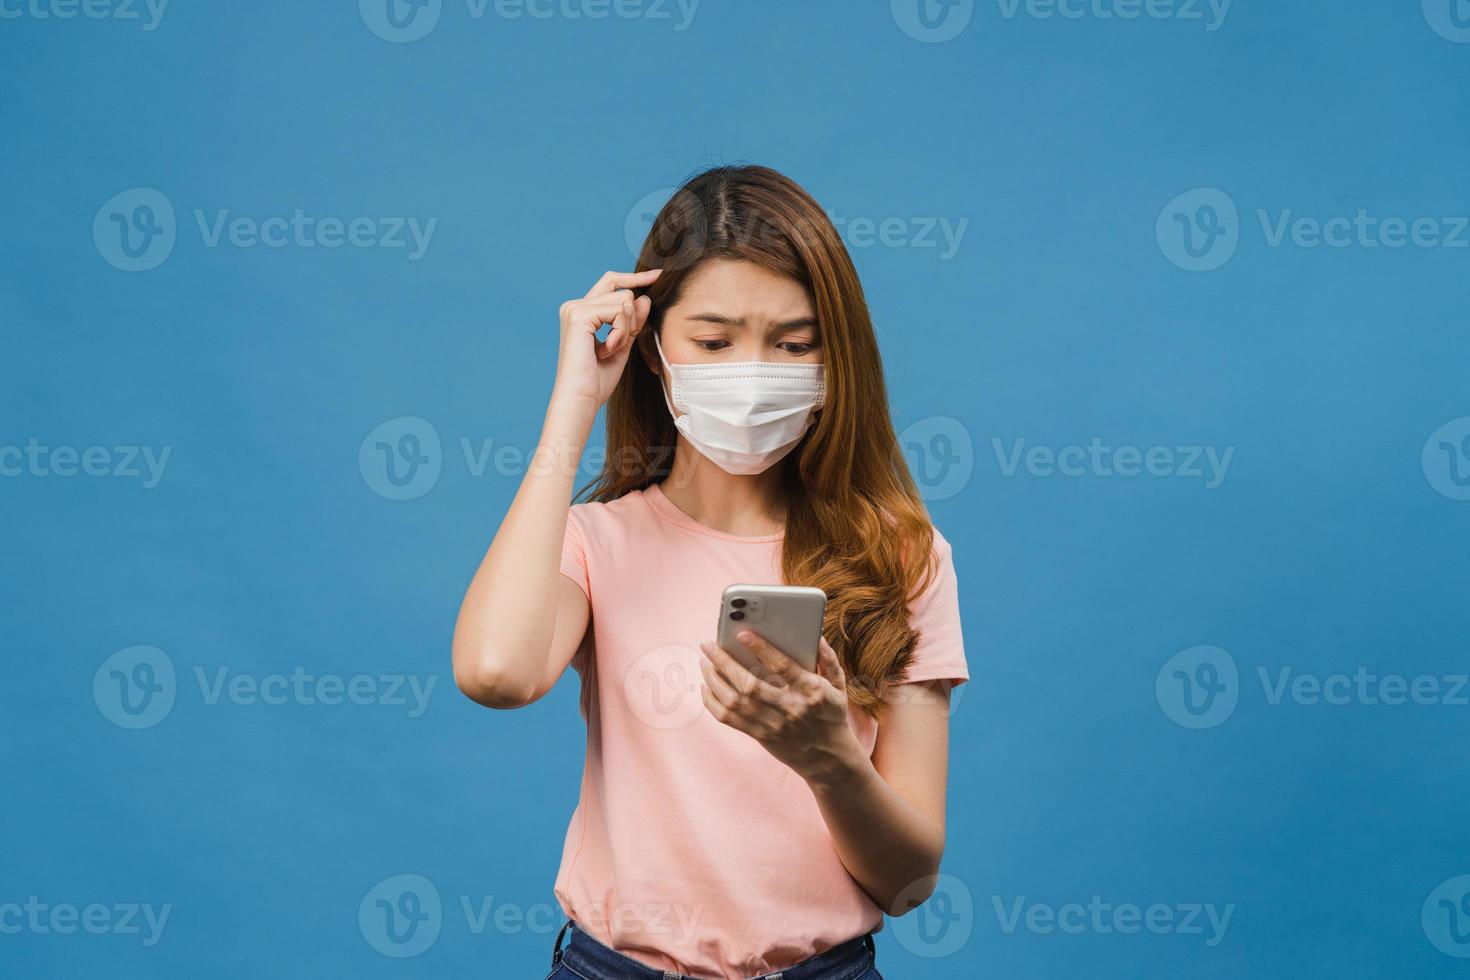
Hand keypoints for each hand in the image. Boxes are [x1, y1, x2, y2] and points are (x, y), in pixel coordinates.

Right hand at [551, 268, 660, 408]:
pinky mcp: (579, 315)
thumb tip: (644, 297)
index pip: (611, 283)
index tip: (657, 275)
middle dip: (632, 316)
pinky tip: (606, 350)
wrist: (581, 399)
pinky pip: (619, 311)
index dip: (634, 278)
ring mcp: (575, 308)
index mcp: (581, 312)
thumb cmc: (597, 380)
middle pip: (621, 289)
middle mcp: (574, 306)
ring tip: (610, 350)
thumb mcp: (622, 345)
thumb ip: (632, 322)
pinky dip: (620, 333)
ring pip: (624, 300)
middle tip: (622, 342)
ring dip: (626, 328)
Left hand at [698, 632, 863, 784]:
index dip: (761, 649)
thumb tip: (815, 633)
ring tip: (704, 663)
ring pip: (734, 702)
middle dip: (724, 662)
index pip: (782, 666)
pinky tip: (706, 687)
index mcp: (811, 690)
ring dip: (714, 680)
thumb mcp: (838, 686)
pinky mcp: (760, 736)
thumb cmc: (831, 716)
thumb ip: (828, 658)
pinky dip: (712, 702)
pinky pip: (729, 719)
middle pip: (749, 684)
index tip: (741, 634)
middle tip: (708, 645)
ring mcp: (773, 725)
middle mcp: (790, 708)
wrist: (829, 759)